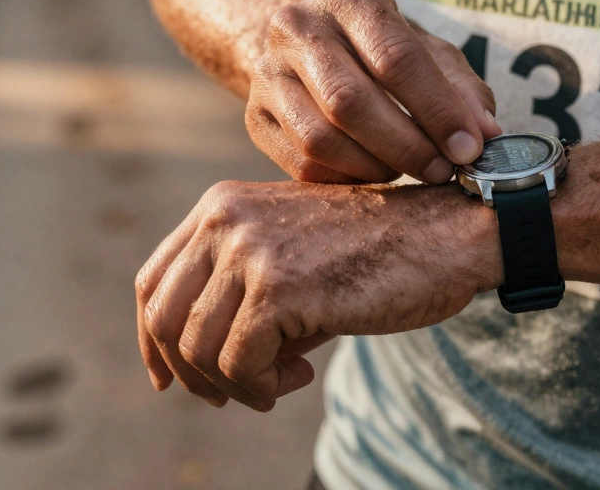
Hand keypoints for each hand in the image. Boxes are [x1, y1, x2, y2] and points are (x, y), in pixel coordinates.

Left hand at [135, 180, 498, 409]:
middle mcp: (225, 220)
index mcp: (222, 206)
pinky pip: (239, 365)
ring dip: (236, 384)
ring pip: (198, 349)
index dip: (152, 340)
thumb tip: (189, 367)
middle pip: (164, 319)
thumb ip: (238, 294)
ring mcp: (249, 250)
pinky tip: (303, 374)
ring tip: (283, 379)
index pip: (152, 282)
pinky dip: (262, 388)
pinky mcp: (278, 287)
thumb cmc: (380, 251)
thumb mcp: (293, 259)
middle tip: (235, 393)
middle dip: (192, 373)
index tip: (170, 379)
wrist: (447, 234)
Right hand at [245, 0, 501, 184]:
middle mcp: (297, 26)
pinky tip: (372, 171)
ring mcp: (267, 72)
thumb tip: (486, 134)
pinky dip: (346, 179)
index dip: (437, 109)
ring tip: (406, 169)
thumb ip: (460, 88)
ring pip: (320, 138)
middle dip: (406, 145)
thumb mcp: (425, 49)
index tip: (469, 148)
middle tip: (441, 170)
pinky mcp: (255, 117)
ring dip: (374, 165)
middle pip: (350, 101)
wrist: (300, 41)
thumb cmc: (377, 46)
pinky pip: (302, 164)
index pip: (395, 57)